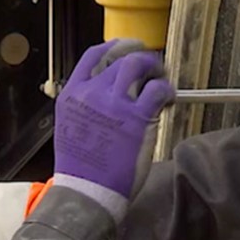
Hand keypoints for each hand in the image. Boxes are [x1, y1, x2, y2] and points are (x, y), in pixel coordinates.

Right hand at [53, 39, 174, 219]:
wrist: (87, 193)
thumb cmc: (81, 170)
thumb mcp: (70, 128)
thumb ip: (84, 106)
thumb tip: (104, 94)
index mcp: (72, 95)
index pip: (93, 56)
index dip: (114, 46)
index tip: (125, 47)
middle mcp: (92, 94)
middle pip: (121, 57)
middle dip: (140, 56)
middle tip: (152, 64)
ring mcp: (115, 104)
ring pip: (138, 65)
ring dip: (154, 66)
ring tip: (161, 76)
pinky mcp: (138, 118)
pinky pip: (157, 89)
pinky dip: (167, 89)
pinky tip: (169, 98)